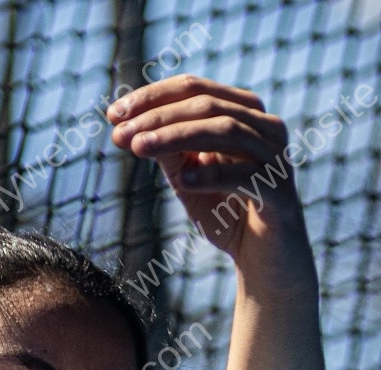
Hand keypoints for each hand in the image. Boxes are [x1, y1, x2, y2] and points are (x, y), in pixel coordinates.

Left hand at [107, 76, 315, 294]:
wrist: (263, 257)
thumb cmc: (225, 212)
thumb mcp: (188, 178)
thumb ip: (169, 153)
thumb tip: (133, 130)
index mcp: (242, 113)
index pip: (194, 89)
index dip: (152, 97)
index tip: (113, 114)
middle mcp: (263, 126)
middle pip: (206, 106)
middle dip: (158, 117)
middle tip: (119, 134)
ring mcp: (274, 155)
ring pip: (224, 131)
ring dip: (177, 137)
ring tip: (139, 147)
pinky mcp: (278, 190)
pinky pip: (243, 175)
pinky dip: (212, 176)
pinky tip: (183, 180)